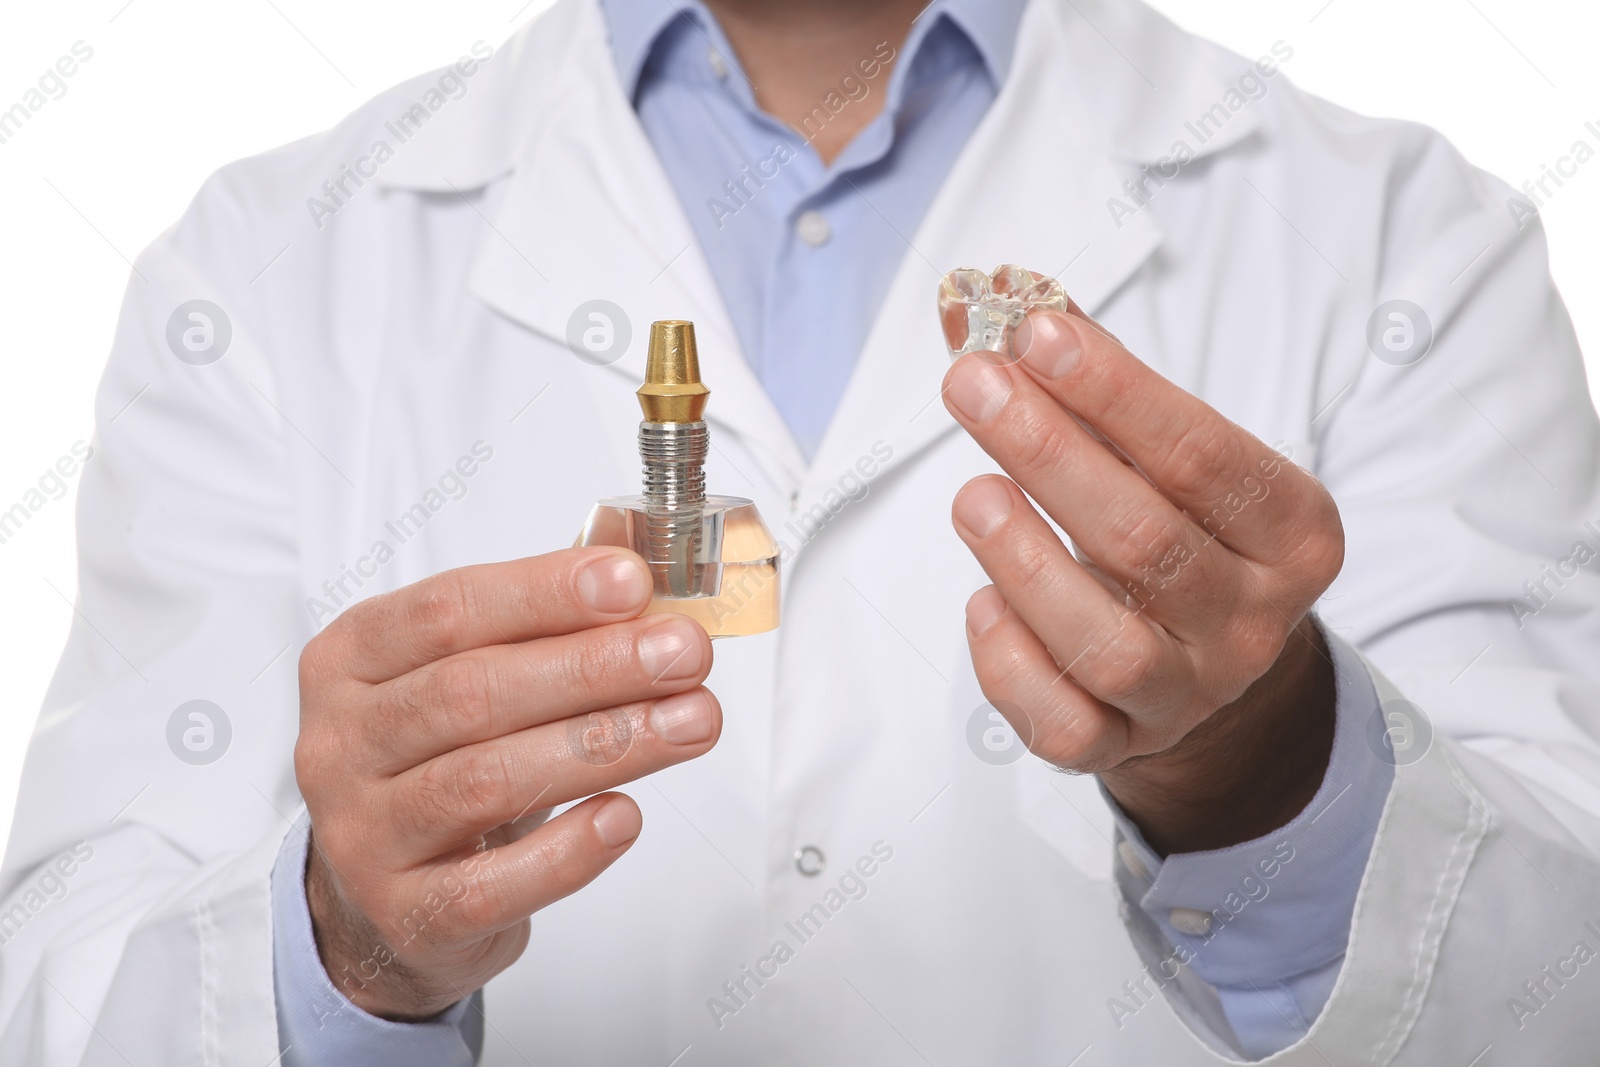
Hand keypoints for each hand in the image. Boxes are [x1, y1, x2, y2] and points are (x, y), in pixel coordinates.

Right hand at [294, 548, 717, 1018]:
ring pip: (484, 781)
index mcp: (351, 660)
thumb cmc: (440, 761)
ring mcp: (363, 835)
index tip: (631, 583)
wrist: (385, 897)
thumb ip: (540, 626)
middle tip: (683, 654)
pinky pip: (490, 885)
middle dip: (593, 667)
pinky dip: (567, 850)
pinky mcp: (405, 914)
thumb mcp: (466, 676)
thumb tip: (638, 581)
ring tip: (690, 723)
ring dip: (602, 746)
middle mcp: (341, 744)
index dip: (544, 593)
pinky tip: (624, 817)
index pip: (446, 610)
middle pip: (470, 693)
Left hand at [943, 306, 1343, 855]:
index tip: (1038, 334)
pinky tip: (981, 603)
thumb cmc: (1176, 528)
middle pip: (1148, 542)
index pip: (1204, 455)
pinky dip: (1012, 666)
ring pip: (1108, 646)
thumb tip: (986, 298)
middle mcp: (1251, 619)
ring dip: (1027, 564)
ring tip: (972, 496)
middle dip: (1049, 454)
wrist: (1205, 662)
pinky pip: (1065, 726)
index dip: (1115, 392)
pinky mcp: (1123, 744)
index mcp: (1291, 532)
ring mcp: (1189, 693)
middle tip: (974, 386)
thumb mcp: (1154, 450)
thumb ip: (1079, 376)